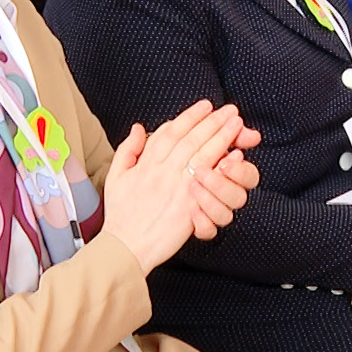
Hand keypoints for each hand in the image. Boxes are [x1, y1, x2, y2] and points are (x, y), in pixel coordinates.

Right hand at [103, 101, 260, 273]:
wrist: (125, 246)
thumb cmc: (120, 214)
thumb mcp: (116, 176)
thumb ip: (128, 149)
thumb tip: (138, 127)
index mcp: (146, 164)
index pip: (171, 131)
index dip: (190, 116)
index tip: (205, 106)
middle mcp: (162, 172)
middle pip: (191, 139)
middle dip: (212, 121)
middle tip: (229, 110)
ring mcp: (176, 188)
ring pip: (202, 154)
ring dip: (221, 136)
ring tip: (235, 123)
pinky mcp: (187, 205)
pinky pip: (207, 181)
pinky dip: (222, 165)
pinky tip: (234, 154)